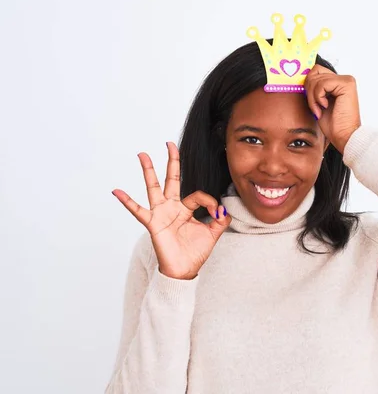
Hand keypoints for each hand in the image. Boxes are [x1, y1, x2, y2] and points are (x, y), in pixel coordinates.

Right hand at [112, 142, 230, 279]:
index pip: (198, 195)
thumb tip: (223, 209)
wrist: (183, 270)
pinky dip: (127, 201)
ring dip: (149, 171)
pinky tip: (117, 191)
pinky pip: (138, 211)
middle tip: (169, 143)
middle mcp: (172, 207)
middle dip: (172, 162)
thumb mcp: (213, 234)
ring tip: (142, 154)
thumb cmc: (195, 252)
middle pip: (172, 179)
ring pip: (154, 188)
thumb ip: (221, 220)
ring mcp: (161, 213)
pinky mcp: (153, 223)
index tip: (216, 214)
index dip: (210, 202)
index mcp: (186, 209)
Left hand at [304, 64, 360, 153]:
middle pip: (314, 72)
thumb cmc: (333, 124)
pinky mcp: (346, 84)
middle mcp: (344, 79)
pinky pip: (322, 84)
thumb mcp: (318, 102)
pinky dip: (318, 97)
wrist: (344, 136)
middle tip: (315, 108)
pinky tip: (325, 106)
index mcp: (338, 82)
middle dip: (309, 92)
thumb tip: (301, 78)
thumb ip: (314, 89)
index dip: (309, 85)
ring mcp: (346, 80)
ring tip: (320, 109)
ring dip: (313, 97)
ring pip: (316, 79)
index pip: (316, 71)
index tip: (312, 102)